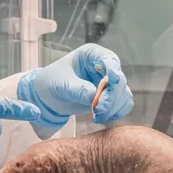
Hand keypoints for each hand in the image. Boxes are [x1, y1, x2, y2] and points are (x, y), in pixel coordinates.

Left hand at [17, 44, 133, 136]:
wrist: (49, 96)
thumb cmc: (52, 82)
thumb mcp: (61, 84)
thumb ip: (78, 89)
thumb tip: (94, 97)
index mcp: (91, 54)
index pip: (109, 59)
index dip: (113, 71)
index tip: (111, 82)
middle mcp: (104, 65)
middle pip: (119, 80)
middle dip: (111, 97)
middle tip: (99, 110)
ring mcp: (109, 82)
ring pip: (123, 94)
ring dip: (114, 108)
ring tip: (97, 117)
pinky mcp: (111, 96)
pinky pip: (122, 105)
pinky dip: (115, 113)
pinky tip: (102, 117)